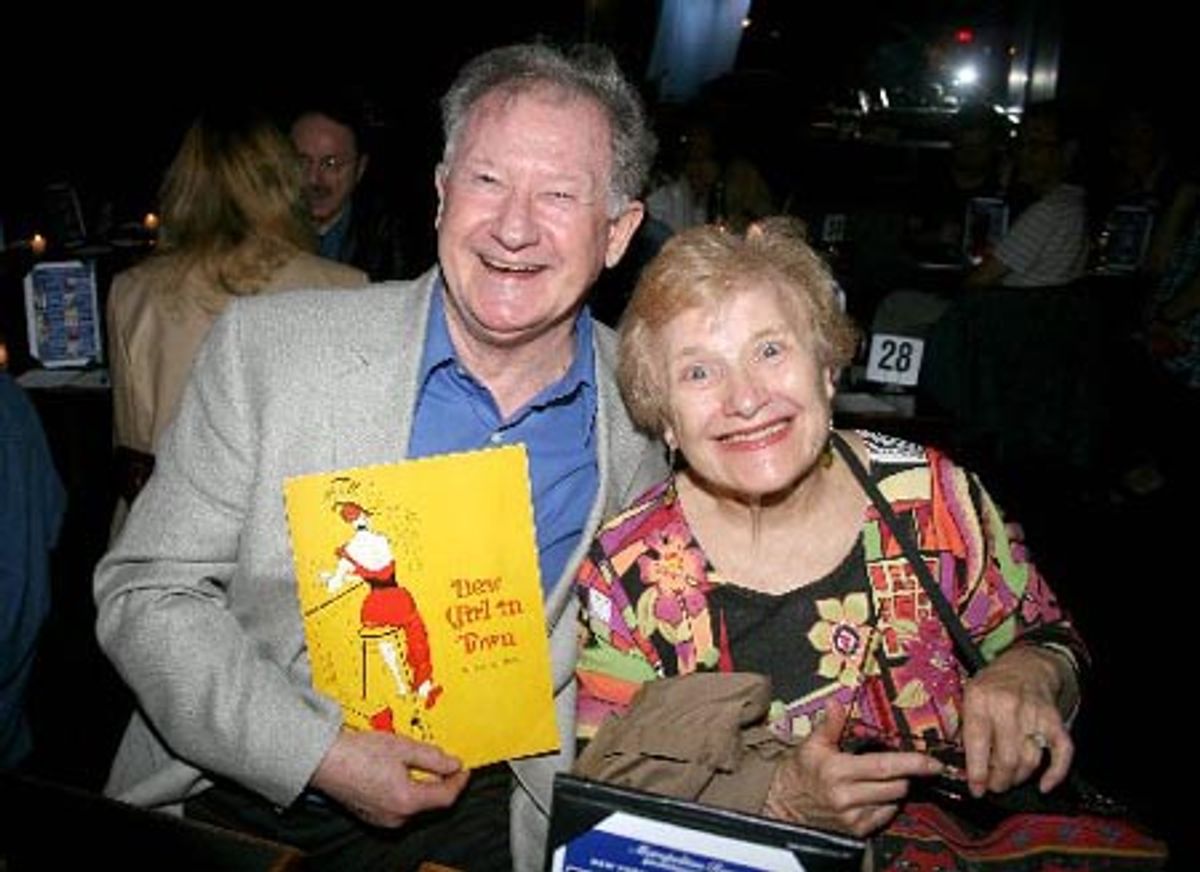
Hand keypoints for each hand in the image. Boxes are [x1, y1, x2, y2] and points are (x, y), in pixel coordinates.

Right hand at [310, 729, 468, 827]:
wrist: (323, 761)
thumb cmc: (358, 753)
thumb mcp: (403, 747)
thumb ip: (433, 757)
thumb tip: (453, 764)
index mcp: (407, 801)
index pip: (446, 797)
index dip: (459, 781)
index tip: (463, 768)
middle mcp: (396, 816)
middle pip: (431, 802)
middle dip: (441, 783)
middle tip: (444, 763)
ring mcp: (382, 819)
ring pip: (415, 805)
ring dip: (423, 787)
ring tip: (419, 764)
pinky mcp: (372, 816)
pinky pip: (398, 806)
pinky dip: (406, 791)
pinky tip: (400, 773)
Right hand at [763, 700, 943, 837]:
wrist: (785, 807)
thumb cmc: (800, 772)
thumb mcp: (811, 745)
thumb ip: (829, 726)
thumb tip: (837, 703)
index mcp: (837, 771)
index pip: (885, 767)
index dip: (913, 764)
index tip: (933, 762)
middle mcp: (847, 796)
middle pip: (896, 786)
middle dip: (903, 774)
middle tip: (898, 763)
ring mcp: (853, 817)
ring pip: (893, 801)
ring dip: (895, 789)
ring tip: (880, 779)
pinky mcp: (856, 831)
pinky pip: (885, 816)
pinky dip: (886, 804)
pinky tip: (872, 794)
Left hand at [961, 645, 1074, 797]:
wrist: (1027, 665)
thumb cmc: (993, 685)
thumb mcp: (969, 696)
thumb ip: (963, 726)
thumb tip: (958, 763)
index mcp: (980, 699)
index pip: (977, 742)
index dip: (977, 772)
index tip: (976, 789)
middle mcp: (1008, 705)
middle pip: (1006, 757)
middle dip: (999, 780)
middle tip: (994, 787)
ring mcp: (1034, 713)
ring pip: (1030, 759)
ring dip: (1019, 778)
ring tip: (1009, 780)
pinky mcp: (1055, 721)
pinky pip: (1062, 752)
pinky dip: (1056, 773)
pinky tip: (1044, 785)